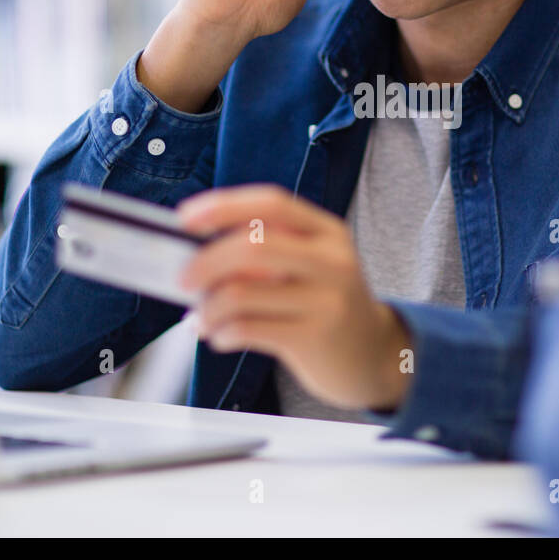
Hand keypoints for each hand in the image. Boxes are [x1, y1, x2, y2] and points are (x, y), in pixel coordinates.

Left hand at [175, 185, 413, 411]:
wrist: (375, 356)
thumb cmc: (327, 306)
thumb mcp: (312, 267)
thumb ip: (268, 252)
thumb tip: (197, 251)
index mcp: (328, 232)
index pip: (272, 203)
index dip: (224, 206)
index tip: (185, 218)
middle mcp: (332, 260)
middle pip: (252, 245)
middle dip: (205, 261)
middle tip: (182, 280)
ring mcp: (326, 300)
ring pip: (241, 292)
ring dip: (207, 308)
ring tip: (202, 319)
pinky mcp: (314, 338)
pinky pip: (247, 329)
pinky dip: (221, 333)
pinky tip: (221, 337)